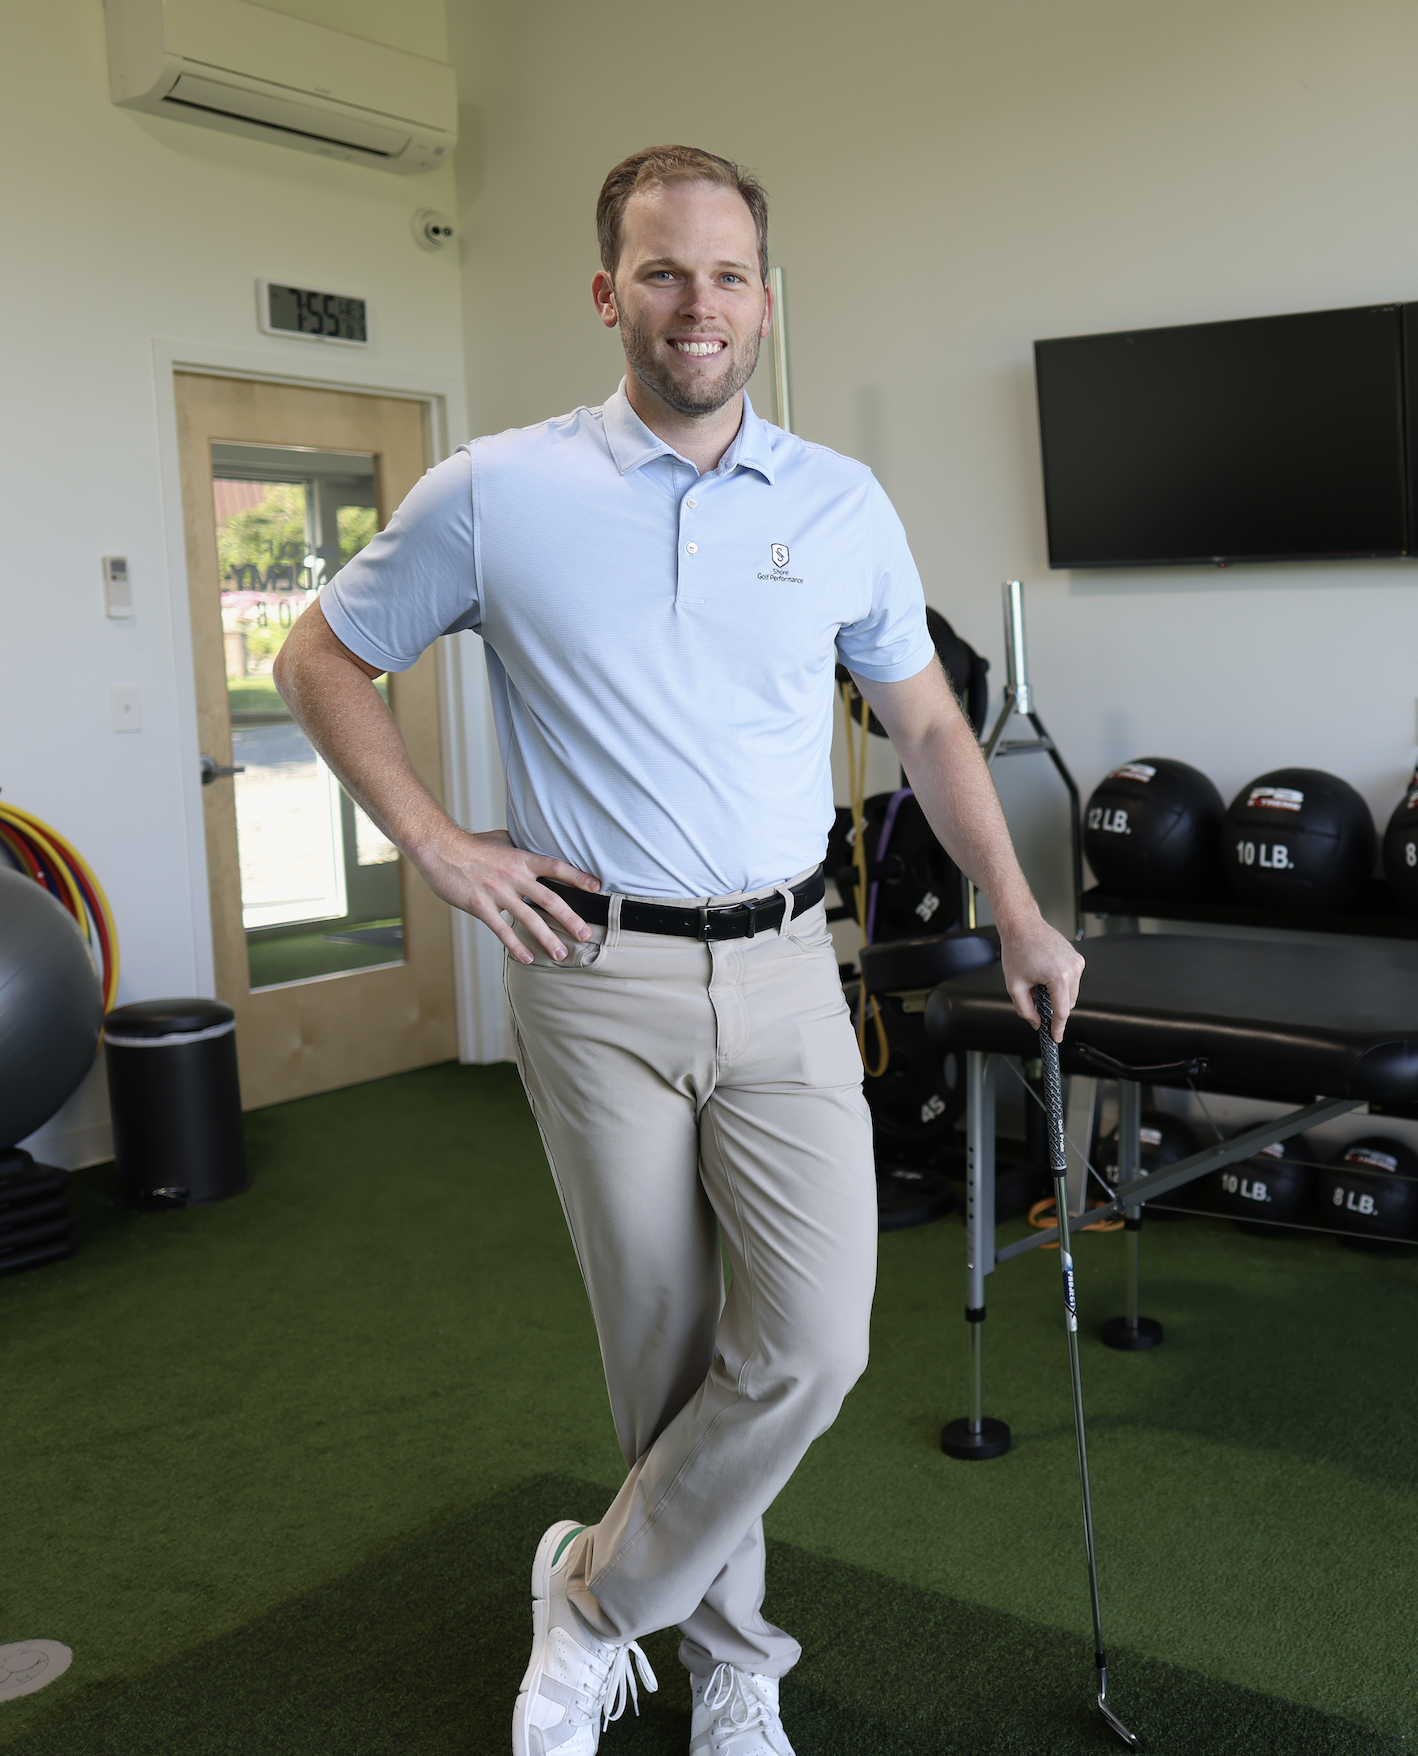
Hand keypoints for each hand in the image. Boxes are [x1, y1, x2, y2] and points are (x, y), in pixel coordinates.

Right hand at [413, 827, 600, 964]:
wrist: (439, 848)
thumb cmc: (470, 844)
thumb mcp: (500, 839)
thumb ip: (519, 847)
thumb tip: (531, 846)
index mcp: (521, 858)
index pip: (556, 867)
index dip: (578, 877)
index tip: (597, 888)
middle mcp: (514, 876)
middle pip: (549, 899)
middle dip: (570, 919)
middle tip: (586, 935)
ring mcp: (497, 891)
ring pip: (529, 918)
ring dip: (547, 938)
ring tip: (561, 954)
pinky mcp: (480, 905)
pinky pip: (502, 929)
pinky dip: (515, 945)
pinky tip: (527, 958)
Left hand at [997, 909, 1084, 1040]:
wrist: (1022, 925)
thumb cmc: (1018, 950)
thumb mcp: (1015, 986)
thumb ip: (1025, 1009)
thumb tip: (1036, 1022)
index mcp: (1058, 978)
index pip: (1062, 1011)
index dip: (1058, 1027)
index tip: (1056, 1037)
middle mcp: (1072, 969)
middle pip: (1068, 1004)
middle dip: (1054, 1008)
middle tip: (1036, 1002)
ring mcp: (1077, 962)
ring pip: (1072, 993)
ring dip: (1058, 995)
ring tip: (1038, 982)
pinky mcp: (1077, 958)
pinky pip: (1073, 980)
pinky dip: (1062, 983)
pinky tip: (1046, 973)